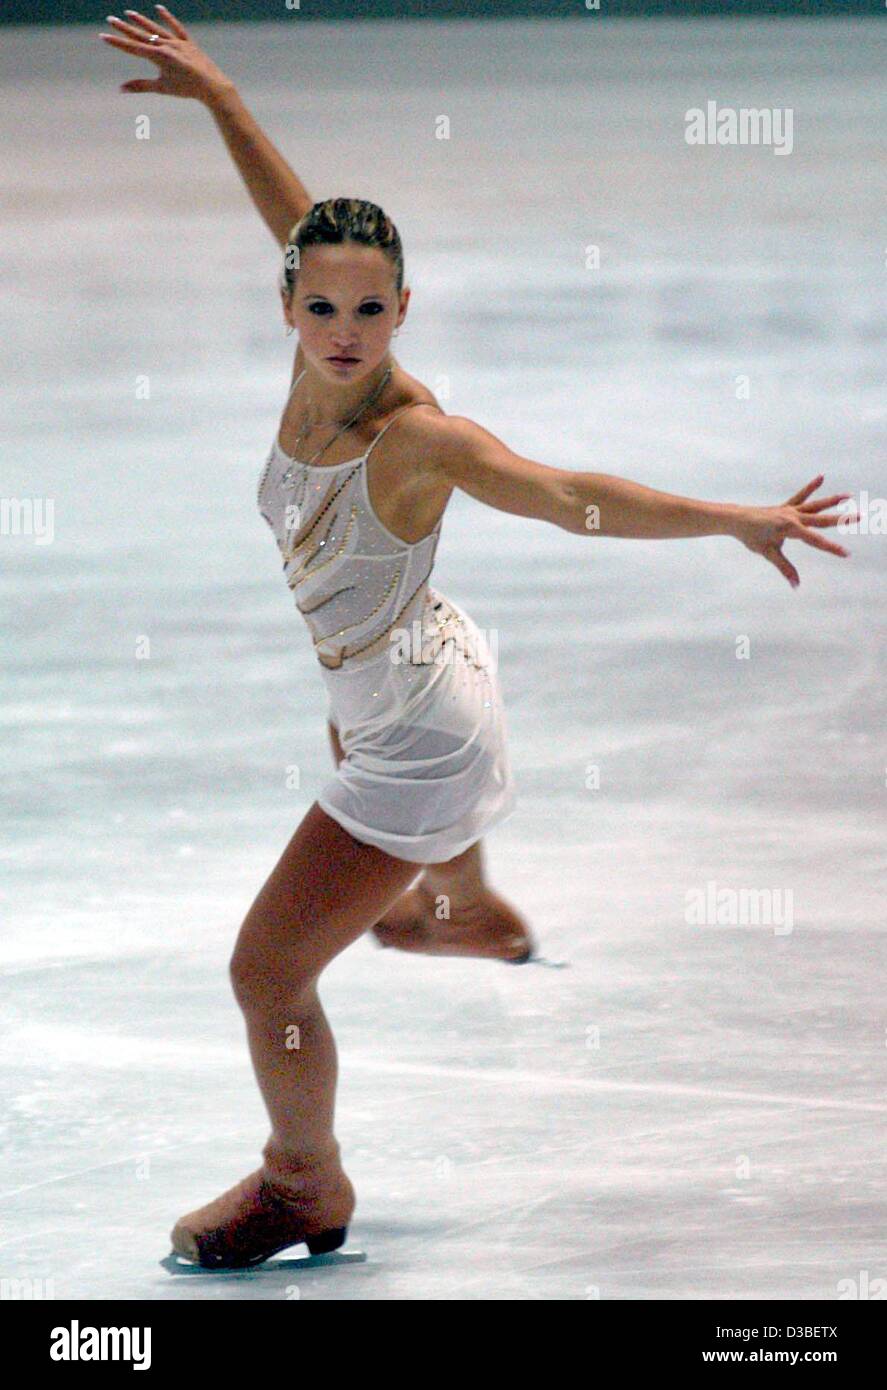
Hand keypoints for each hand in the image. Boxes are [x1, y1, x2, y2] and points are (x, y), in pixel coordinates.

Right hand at [99, 5, 232, 103]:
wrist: (211, 86)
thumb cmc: (186, 89)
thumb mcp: (161, 88)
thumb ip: (141, 86)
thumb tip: (121, 89)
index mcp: (158, 56)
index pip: (132, 48)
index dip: (117, 42)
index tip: (103, 36)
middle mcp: (166, 45)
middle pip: (141, 35)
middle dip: (124, 28)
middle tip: (110, 20)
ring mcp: (177, 43)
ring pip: (156, 29)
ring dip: (141, 21)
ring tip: (128, 13)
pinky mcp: (188, 43)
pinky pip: (176, 28)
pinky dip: (168, 18)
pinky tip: (159, 9)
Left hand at [734, 475, 855, 587]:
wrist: (737, 519)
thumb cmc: (752, 537)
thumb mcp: (769, 553)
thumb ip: (785, 568)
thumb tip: (796, 585)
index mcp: (791, 528)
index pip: (816, 541)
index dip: (832, 548)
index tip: (846, 554)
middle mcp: (793, 517)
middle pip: (822, 519)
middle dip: (841, 519)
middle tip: (859, 517)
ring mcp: (790, 510)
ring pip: (815, 505)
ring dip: (832, 500)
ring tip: (848, 495)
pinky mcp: (786, 507)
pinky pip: (801, 496)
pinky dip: (811, 487)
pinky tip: (821, 477)